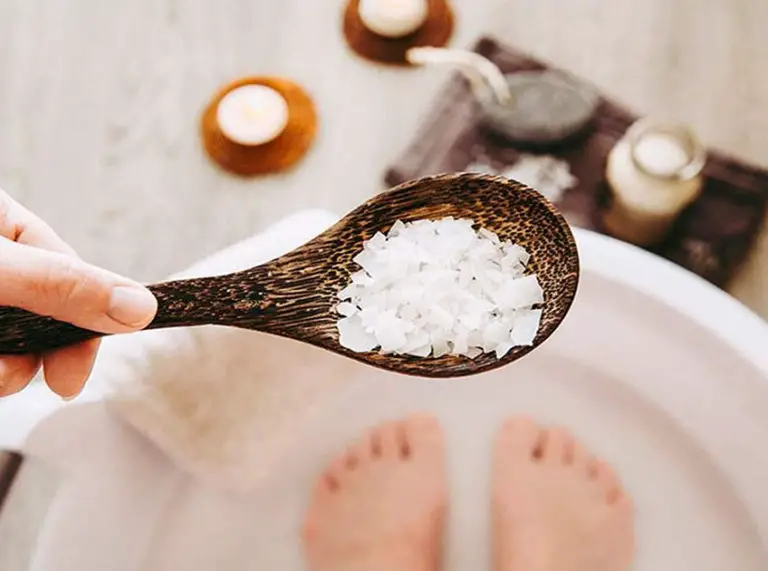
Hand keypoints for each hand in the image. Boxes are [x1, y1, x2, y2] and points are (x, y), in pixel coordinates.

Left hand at [0, 189, 156, 398]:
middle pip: (41, 308)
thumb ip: (61, 284)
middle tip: (10, 380)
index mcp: (4, 220)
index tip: (69, 382)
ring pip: (12, 336)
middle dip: (33, 352)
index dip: (78, 326)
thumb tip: (141, 307)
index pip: (67, 270)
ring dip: (3, 367)